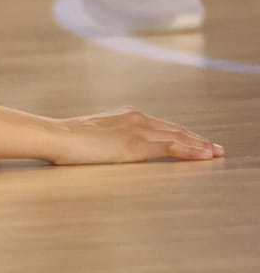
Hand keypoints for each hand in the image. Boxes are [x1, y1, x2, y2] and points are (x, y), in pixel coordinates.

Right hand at [49, 107, 223, 164]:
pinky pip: (171, 146)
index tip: (198, 142)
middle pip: (175, 129)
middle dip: (197, 140)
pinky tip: (204, 157)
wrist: (56, 137)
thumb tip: (112, 148)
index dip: (183, 135)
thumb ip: (110, 139)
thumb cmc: (67, 140)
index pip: (162, 126)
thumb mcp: (94, 136)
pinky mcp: (137, 143)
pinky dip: (191, 151)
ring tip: (216, 154)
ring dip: (200, 145)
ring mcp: (137, 129)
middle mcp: (135, 117)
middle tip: (216, 149)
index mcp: (125, 115)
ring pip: (178, 137)